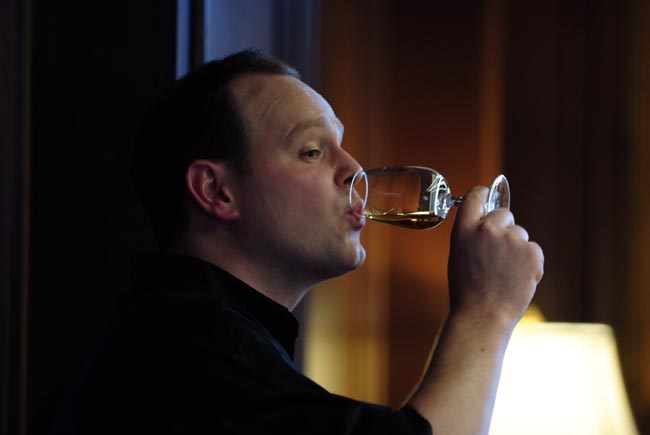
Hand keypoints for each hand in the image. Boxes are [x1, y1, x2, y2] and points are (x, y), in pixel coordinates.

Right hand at [448, 186, 543, 328]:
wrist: (483, 315)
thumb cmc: (468, 289)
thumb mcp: (459, 254)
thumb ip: (472, 233)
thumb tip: (488, 221)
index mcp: (464, 229)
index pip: (475, 196)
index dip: (483, 194)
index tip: (488, 194)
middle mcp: (487, 229)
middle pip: (504, 214)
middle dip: (504, 228)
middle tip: (496, 254)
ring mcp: (511, 239)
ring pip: (520, 235)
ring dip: (516, 250)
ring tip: (504, 273)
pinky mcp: (532, 252)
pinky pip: (533, 251)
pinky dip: (529, 264)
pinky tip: (516, 279)